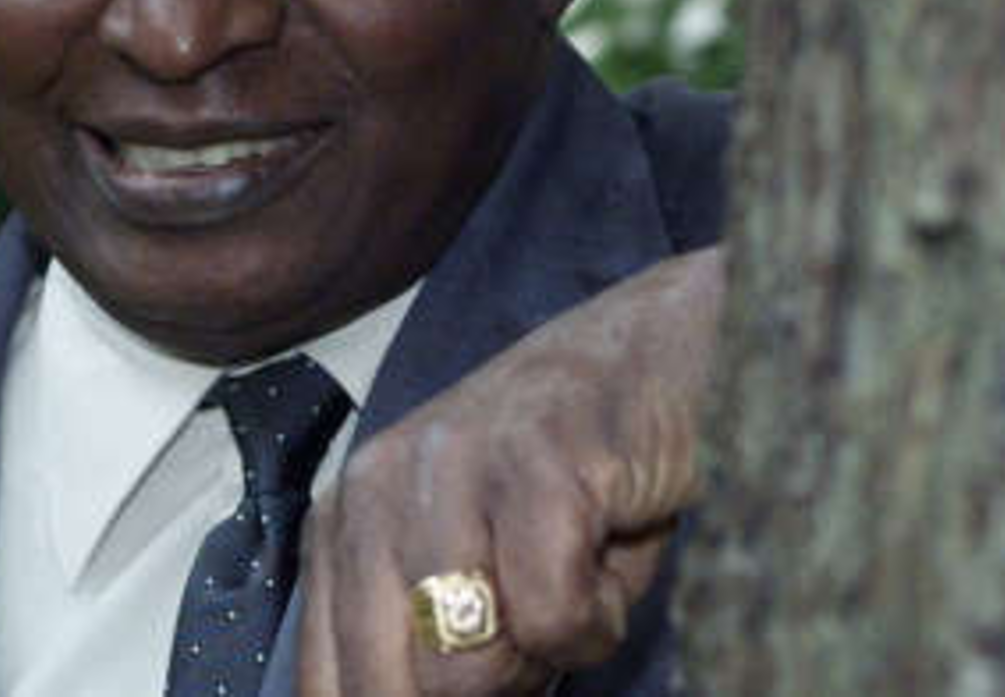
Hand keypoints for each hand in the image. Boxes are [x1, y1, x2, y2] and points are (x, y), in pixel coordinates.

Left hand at [296, 247, 724, 696]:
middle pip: (390, 694)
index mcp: (347, 523)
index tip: (492, 682)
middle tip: (543, 619)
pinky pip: (552, 619)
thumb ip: (425, 646)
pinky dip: (603, 616)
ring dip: (547, 651)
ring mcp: (451, 469)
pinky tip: (617, 542)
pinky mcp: (535, 463)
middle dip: (485, 691)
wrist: (676, 342)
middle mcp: (375, 488)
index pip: (328, 686)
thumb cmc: (581, 474)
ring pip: (465, 672)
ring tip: (580, 569)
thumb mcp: (476, 561)